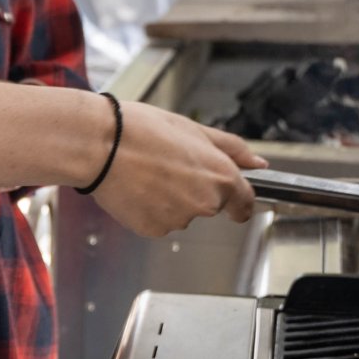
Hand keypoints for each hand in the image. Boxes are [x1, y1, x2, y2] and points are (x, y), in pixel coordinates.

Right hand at [85, 99, 260, 237]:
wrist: (101, 145)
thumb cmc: (141, 131)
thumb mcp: (193, 129)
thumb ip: (232, 149)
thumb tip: (257, 163)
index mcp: (220, 176)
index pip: (245, 202)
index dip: (240, 202)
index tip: (236, 203)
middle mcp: (205, 203)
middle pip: (210, 205)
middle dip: (196, 190)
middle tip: (171, 166)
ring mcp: (179, 220)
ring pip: (183, 213)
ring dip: (172, 199)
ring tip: (149, 173)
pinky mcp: (154, 229)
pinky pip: (160, 222)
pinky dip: (151, 209)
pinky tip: (138, 188)